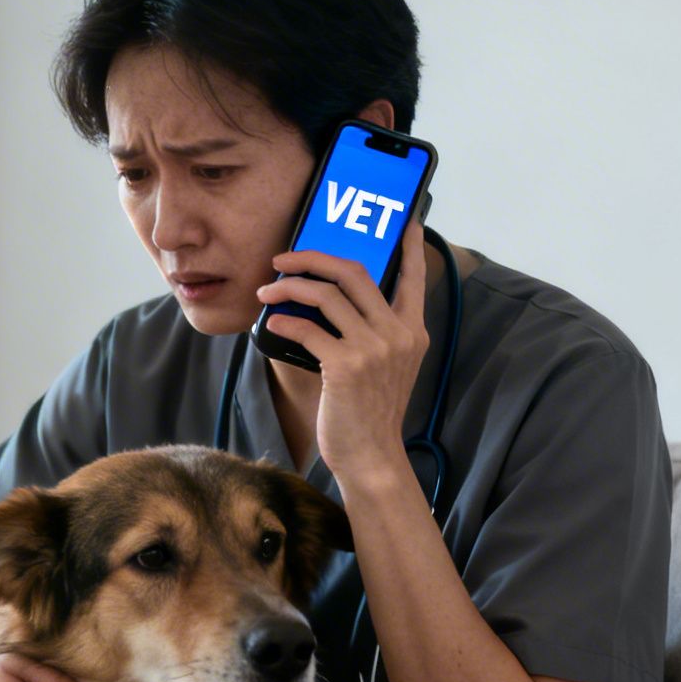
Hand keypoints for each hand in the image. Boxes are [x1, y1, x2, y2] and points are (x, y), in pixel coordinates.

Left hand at [254, 215, 430, 489]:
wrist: (372, 458)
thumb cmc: (370, 414)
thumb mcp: (387, 368)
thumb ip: (375, 334)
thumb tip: (331, 302)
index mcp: (412, 332)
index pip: (413, 278)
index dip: (410, 248)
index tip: (407, 223)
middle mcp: (397, 334)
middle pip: (354, 272)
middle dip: (313, 257)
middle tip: (284, 259)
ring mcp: (374, 349)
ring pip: (326, 295)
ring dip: (289, 287)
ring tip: (267, 292)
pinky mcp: (346, 366)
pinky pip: (307, 329)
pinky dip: (284, 322)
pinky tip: (271, 324)